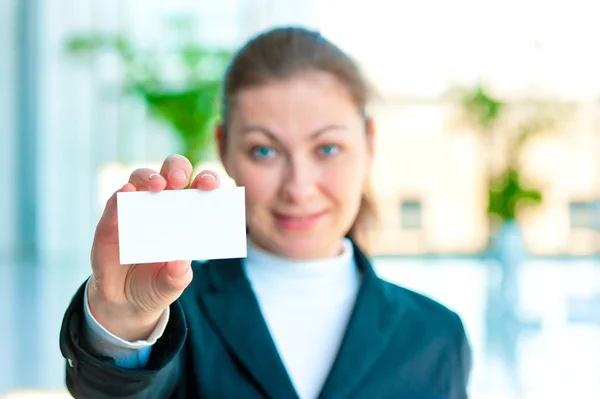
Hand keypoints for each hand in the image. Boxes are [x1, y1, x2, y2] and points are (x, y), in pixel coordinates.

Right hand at [87, 154, 220, 340]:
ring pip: (140, 178)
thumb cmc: (157, 284)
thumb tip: (180, 262)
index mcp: (185, 214)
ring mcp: (135, 209)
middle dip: (177, 169)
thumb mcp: (171, 284)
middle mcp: (161, 205)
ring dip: (149, 177)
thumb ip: (177, 275)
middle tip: (180, 180)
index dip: (206, 180)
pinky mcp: (111, 220)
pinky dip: (121, 194)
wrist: (125, 301)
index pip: (198, 188)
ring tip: (158, 185)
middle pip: (170, 172)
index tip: (211, 185)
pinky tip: (126, 192)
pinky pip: (115, 201)